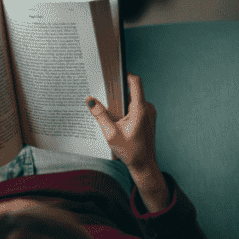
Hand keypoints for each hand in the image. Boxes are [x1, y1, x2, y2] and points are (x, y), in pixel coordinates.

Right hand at [87, 73, 170, 212]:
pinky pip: (136, 107)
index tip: (112, 73)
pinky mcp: (148, 118)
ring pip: (134, 99)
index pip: (135, 82)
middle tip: (103, 91)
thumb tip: (89, 100)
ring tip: (107, 107)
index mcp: (140, 109)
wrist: (144, 165)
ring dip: (121, 101)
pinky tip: (115, 118)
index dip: (124, 74)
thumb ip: (100, 115)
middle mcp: (147, 108)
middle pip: (132, 90)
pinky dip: (126, 109)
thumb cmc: (130, 151)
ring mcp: (149, 113)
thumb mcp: (110, 134)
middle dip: (117, 90)